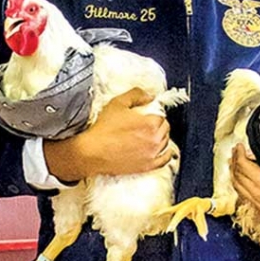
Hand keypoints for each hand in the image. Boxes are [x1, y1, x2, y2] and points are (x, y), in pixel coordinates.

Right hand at [44, 87, 170, 180]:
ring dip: (160, 137)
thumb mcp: (117, 103)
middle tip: (145, 123)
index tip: (146, 114)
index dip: (153, 112)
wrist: (93, 152)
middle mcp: (155, 140)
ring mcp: (152, 154)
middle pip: (165, 128)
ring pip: (166, 142)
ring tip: (148, 135)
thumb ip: (136, 95)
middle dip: (157, 124)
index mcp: (150, 123)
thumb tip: (149, 95)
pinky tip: (159, 149)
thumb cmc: (103, 129)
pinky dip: (165, 153)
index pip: (161, 115)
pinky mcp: (148, 166)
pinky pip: (165, 159)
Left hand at [231, 143, 259, 216]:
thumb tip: (251, 151)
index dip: (239, 153)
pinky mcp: (257, 207)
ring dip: (233, 171)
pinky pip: (240, 192)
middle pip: (238, 173)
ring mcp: (256, 201)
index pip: (244, 165)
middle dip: (235, 160)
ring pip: (236, 183)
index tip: (239, 146)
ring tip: (233, 161)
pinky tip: (237, 176)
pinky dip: (237, 182)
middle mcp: (257, 192)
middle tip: (235, 151)